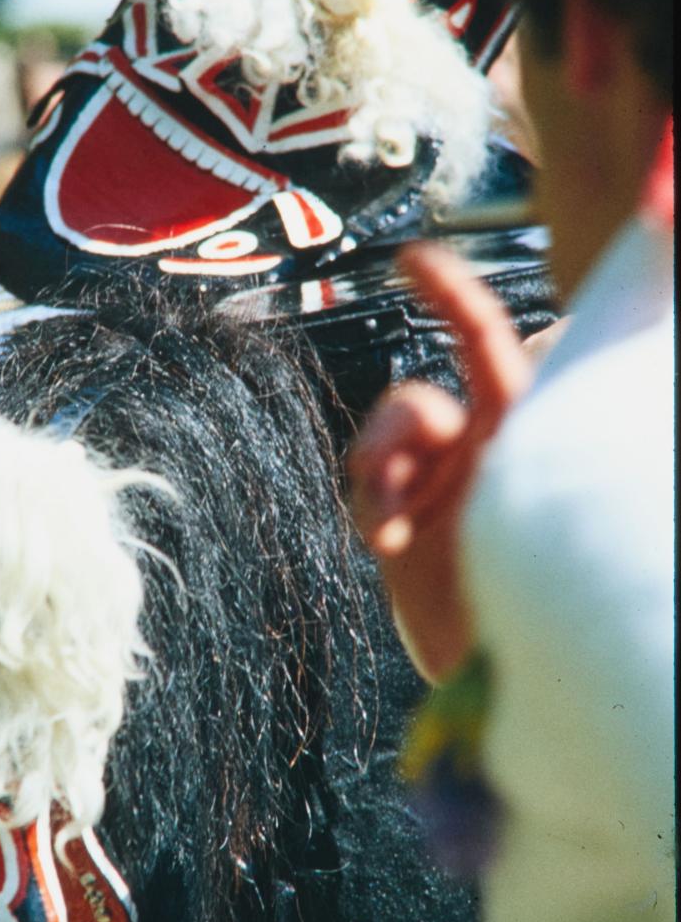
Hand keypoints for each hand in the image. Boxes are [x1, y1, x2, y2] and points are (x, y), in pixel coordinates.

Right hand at [347, 242, 531, 682]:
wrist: (512, 664)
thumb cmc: (555, 581)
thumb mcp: (537, 505)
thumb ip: (509, 446)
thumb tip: (483, 408)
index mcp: (522, 426)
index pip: (482, 344)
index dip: (448, 295)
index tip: (409, 258)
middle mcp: (475, 449)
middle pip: (410, 405)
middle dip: (391, 434)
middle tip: (385, 480)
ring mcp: (435, 486)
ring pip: (379, 444)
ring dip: (377, 476)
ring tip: (391, 531)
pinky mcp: (400, 524)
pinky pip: (366, 492)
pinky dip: (371, 508)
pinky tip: (389, 542)